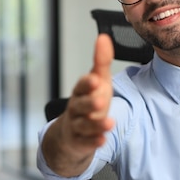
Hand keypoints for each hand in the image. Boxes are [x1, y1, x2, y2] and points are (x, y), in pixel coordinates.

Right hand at [41, 34, 114, 175]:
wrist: (70, 134)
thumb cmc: (88, 103)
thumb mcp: (97, 82)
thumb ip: (101, 62)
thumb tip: (104, 37)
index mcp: (81, 92)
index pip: (82, 86)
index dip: (87, 83)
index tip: (96, 79)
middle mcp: (77, 109)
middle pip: (80, 105)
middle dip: (89, 103)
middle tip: (100, 101)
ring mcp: (77, 126)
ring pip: (83, 125)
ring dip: (95, 125)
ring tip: (109, 123)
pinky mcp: (80, 142)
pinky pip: (86, 143)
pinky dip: (93, 142)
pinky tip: (103, 140)